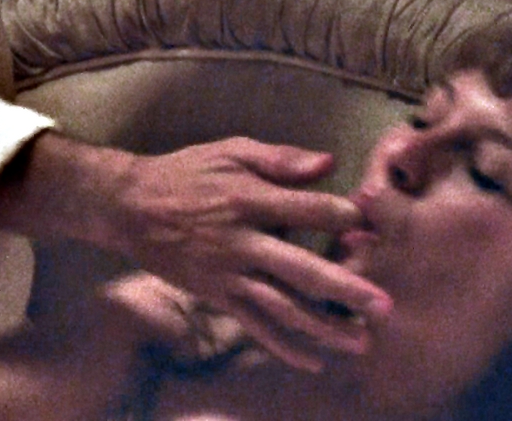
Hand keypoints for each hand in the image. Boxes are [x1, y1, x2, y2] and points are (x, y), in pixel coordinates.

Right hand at [102, 137, 390, 371]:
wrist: (128, 206)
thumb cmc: (185, 173)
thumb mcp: (230, 151)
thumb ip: (280, 158)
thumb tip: (329, 163)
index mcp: (250, 200)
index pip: (309, 212)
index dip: (343, 218)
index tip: (368, 226)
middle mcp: (242, 242)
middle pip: (302, 270)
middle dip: (346, 289)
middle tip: (384, 306)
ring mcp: (228, 274)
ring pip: (282, 306)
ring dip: (323, 327)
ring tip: (360, 341)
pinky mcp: (217, 295)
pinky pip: (255, 325)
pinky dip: (283, 346)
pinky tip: (314, 361)